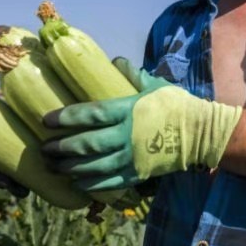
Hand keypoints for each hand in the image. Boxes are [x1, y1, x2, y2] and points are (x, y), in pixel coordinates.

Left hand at [41, 57, 241, 191]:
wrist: (202, 133)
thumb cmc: (177, 106)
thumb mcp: (155, 85)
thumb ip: (133, 75)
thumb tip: (116, 61)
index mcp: (127, 110)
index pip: (89, 114)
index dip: (65, 118)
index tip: (47, 120)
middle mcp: (125, 135)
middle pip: (85, 144)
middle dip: (60, 148)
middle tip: (44, 149)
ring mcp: (131, 157)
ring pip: (92, 167)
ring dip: (69, 168)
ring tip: (54, 166)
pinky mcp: (138, 173)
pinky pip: (108, 183)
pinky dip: (89, 184)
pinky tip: (76, 182)